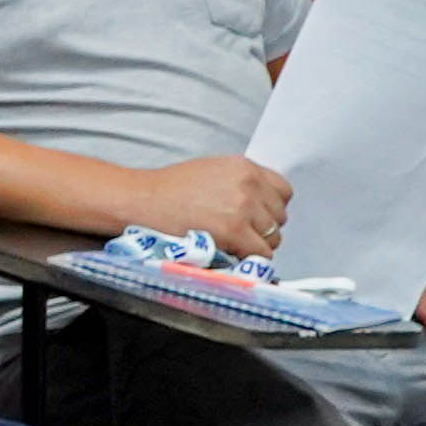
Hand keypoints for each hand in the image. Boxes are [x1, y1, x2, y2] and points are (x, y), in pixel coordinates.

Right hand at [131, 154, 293, 255]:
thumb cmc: (167, 190)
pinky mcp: (235, 231)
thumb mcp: (210, 172)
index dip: (271, 207)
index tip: (258, 216)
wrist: (142, 201)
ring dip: (257, 244)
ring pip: (273, 237)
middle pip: (280, 216)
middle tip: (241, 234)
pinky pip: (261, 253)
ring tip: (234, 244)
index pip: (283, 191)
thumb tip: (258, 205)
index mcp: (244, 167)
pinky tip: (231, 252)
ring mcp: (243, 208)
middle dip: (263, 228)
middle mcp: (248, 184)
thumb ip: (239, 183)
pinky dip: (249, 257)